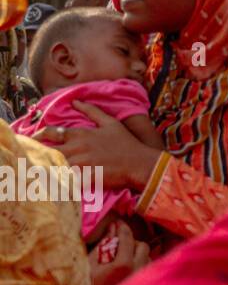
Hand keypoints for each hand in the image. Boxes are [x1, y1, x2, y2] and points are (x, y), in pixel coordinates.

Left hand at [37, 102, 162, 190]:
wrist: (139, 163)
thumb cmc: (126, 143)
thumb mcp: (111, 123)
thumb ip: (92, 111)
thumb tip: (75, 101)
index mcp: (81, 134)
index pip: (52, 132)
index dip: (39, 136)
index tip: (33, 140)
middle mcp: (77, 147)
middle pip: (48, 150)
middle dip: (38, 153)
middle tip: (30, 158)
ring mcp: (80, 163)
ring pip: (53, 165)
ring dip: (46, 167)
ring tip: (38, 171)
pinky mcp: (84, 178)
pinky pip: (64, 179)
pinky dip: (57, 181)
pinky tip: (52, 183)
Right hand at [88, 220, 150, 284]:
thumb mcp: (91, 269)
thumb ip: (101, 248)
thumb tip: (111, 230)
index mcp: (123, 264)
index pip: (127, 238)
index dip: (122, 228)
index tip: (118, 223)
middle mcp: (138, 268)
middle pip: (141, 245)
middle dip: (131, 243)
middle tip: (120, 247)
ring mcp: (145, 276)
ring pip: (147, 255)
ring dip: (137, 254)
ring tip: (124, 259)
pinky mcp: (149, 282)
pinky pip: (148, 266)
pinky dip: (141, 264)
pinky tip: (130, 270)